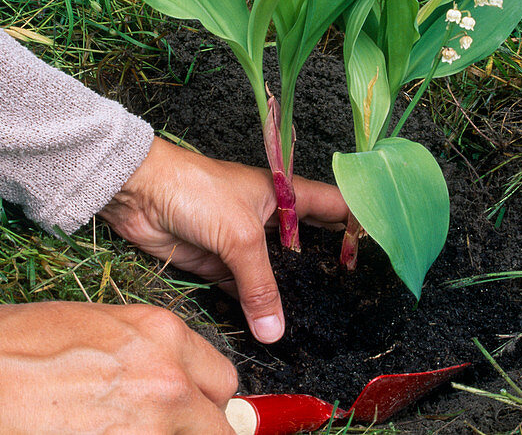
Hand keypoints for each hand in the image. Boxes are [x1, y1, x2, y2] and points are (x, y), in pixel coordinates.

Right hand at [0, 301, 237, 433]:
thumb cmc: (10, 348)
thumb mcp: (94, 326)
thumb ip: (144, 352)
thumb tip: (167, 379)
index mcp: (161, 335)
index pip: (221, 381)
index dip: (203, 401)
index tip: (189, 412)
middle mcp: (167, 380)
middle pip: (218, 427)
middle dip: (195, 431)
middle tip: (157, 428)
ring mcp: (147, 427)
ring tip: (117, 430)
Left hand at [99, 137, 348, 343]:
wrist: (138, 192)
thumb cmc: (195, 190)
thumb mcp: (239, 235)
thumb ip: (261, 285)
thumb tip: (276, 331)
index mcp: (285, 194)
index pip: (335, 206)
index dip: (359, 223)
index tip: (383, 250)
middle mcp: (269, 218)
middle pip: (308, 246)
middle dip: (328, 268)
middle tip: (354, 297)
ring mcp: (243, 243)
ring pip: (276, 274)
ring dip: (289, 295)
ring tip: (318, 321)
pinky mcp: (219, 264)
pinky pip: (244, 290)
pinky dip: (256, 307)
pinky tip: (272, 326)